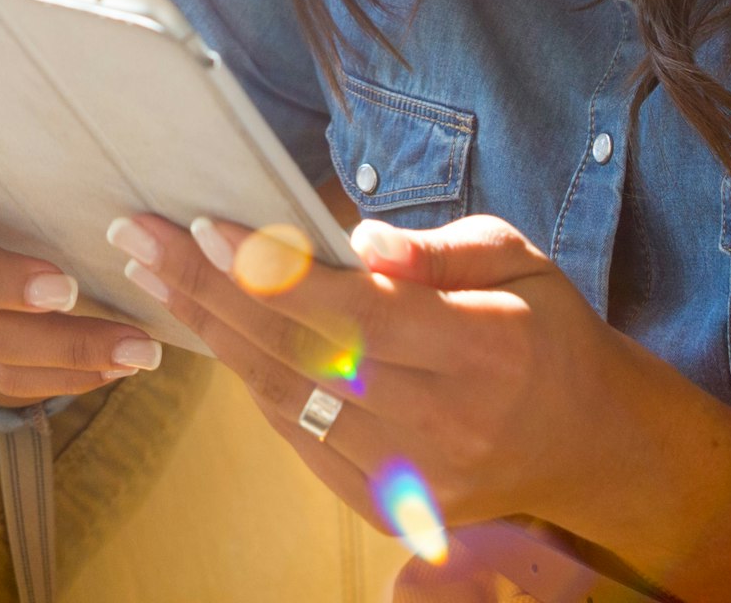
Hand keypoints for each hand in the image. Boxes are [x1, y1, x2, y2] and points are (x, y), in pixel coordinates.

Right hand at [0, 131, 166, 407]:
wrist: (2, 217)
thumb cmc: (21, 155)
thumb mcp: (18, 129)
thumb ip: (39, 117)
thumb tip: (103, 105)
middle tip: (65, 288)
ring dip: (65, 345)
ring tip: (136, 348)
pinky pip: (8, 376)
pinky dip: (68, 374)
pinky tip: (120, 364)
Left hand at [103, 208, 628, 537]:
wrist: (592, 447)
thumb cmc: (543, 328)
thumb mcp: (517, 258)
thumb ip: (438, 248)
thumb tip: (361, 238)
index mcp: (481, 351)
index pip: (354, 312)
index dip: (273, 272)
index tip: (204, 225)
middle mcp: (444, 425)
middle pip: (300, 354)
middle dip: (207, 289)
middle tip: (138, 235)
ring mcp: (413, 477)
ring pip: (285, 398)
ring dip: (209, 331)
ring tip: (151, 271)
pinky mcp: (389, 505)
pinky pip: (297, 435)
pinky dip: (247, 379)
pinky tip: (208, 327)